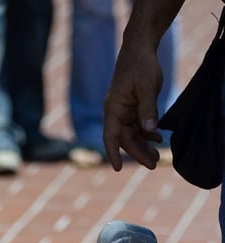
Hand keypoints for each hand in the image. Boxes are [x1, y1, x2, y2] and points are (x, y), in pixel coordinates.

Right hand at [102, 49, 163, 169]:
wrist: (140, 48)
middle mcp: (116, 113)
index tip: (117, 168)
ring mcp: (125, 111)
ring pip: (133, 135)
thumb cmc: (141, 65)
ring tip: (157, 156)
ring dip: (144, 145)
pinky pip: (139, 126)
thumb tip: (150, 132)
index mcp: (113, 109)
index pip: (111, 136)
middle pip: (125, 139)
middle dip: (138, 152)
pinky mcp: (133, 108)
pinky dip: (147, 133)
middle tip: (153, 164)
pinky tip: (158, 138)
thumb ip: (148, 110)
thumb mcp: (147, 87)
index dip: (113, 153)